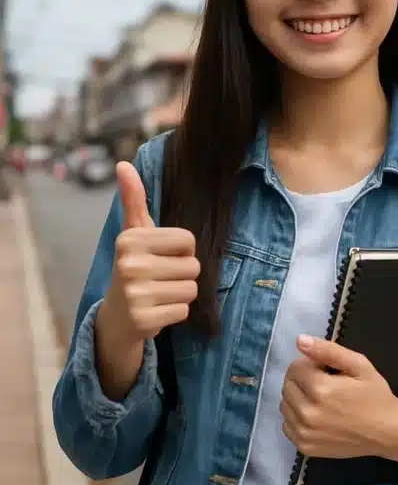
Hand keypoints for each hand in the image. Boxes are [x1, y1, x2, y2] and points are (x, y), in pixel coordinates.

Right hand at [102, 161, 199, 343]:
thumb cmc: (135, 266)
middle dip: (182, 274)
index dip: (183, 250)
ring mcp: (135, 294)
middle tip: (160, 278)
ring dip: (180, 294)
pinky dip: (175, 313)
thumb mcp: (134, 233)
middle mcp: (130, 264)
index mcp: (131, 239)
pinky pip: (184, 311)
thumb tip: (124, 164)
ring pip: (191, 289)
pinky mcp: (143, 320)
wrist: (116, 316)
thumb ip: (134, 199)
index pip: (188, 240)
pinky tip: (156, 311)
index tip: (162, 256)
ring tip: (159, 294)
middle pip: (193, 266)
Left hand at [280, 335, 397, 458]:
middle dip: (302, 378)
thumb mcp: (358, 364)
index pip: (295, 367)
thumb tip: (299, 340)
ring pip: (284, 405)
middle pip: (287, 385)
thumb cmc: (375, 395)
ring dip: (298, 397)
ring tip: (321, 398)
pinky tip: (316, 414)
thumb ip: (327, 350)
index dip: (311, 364)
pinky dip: (296, 417)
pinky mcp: (304, 448)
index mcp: (320, 389)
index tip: (327, 370)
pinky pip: (287, 425)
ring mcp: (304, 433)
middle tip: (325, 382)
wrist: (386, 431)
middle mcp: (307, 413)